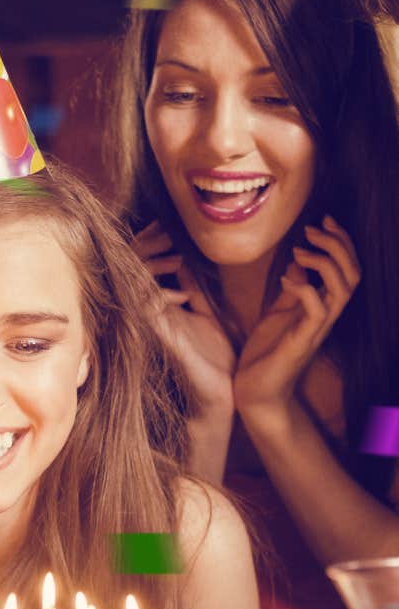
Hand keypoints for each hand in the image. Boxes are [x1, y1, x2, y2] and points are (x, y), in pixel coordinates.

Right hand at [133, 221, 235, 416]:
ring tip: (176, 255)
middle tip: (165, 230)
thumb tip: (184, 261)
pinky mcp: (163, 337)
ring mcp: (153, 325)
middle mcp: (152, 314)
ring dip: (154, 264)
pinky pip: (150, 308)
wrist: (222, 393)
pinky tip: (181, 288)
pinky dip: (162, 293)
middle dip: (147, 245)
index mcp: (161, 306)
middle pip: (132, 268)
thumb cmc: (214, 358)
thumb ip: (193, 289)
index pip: (142, 264)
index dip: (148, 241)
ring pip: (137, 284)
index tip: (162, 224)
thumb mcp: (205, 313)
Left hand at [234, 216, 360, 424]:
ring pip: (343, 289)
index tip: (324, 219)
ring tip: (299, 249)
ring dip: (325, 262)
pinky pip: (317, 310)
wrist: (254, 389)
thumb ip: (293, 290)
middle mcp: (327, 316)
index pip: (347, 268)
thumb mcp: (279, 312)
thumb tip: (298, 263)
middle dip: (338, 245)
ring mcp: (317, 329)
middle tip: (312, 229)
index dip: (341, 241)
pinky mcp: (302, 341)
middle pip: (353, 274)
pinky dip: (305, 289)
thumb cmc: (267, 352)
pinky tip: (287, 279)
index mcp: (323, 306)